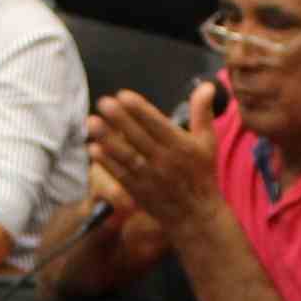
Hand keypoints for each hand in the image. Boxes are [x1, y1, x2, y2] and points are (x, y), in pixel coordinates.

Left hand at [85, 81, 217, 229]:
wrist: (196, 215)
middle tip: (103, 103)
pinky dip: (107, 163)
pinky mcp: (139, 191)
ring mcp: (151, 177)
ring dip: (108, 139)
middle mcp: (165, 161)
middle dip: (120, 120)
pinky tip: (93, 149)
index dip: (140, 110)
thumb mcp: (207, 142)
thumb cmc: (201, 173)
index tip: (123, 95)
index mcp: (181, 146)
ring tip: (92, 122)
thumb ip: (203, 113)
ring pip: (127, 155)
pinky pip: (121, 175)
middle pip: (139, 137)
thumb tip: (206, 85)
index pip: (158, 124)